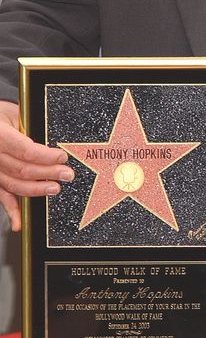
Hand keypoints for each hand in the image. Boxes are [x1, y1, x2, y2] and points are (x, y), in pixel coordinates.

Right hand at [0, 100, 73, 231]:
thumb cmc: (2, 116)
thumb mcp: (15, 113)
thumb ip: (29, 127)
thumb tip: (54, 140)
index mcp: (0, 135)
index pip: (25, 151)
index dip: (46, 156)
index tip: (62, 157)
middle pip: (23, 169)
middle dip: (48, 173)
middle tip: (67, 174)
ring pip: (14, 184)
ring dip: (37, 189)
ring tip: (55, 188)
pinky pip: (2, 196)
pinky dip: (12, 211)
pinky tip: (19, 223)